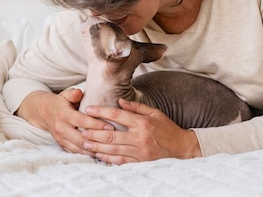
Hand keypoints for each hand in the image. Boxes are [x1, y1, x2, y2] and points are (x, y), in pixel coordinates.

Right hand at [15, 88, 113, 156]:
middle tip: (112, 140)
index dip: (96, 124)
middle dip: (97, 140)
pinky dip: (87, 154)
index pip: (82, 121)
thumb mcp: (65, 95)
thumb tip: (79, 92)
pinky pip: (75, 153)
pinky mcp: (62, 146)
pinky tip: (99, 154)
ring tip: (108, 150)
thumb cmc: (60, 103)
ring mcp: (61, 139)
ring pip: (79, 148)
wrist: (45, 113)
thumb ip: (73, 93)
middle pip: (81, 137)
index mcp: (64, 115)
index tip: (110, 126)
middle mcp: (61, 128)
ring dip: (93, 150)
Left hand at [80, 99, 201, 163]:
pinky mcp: (140, 162)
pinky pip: (120, 161)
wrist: (181, 148)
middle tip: (81, 128)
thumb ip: (136, 107)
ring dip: (97, 146)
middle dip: (94, 131)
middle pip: (111, 134)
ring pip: (113, 149)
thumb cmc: (167, 128)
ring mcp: (139, 151)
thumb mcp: (155, 113)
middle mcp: (139, 137)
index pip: (117, 115)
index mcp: (142, 122)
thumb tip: (119, 100)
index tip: (89, 108)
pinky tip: (98, 155)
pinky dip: (108, 158)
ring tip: (85, 142)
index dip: (101, 111)